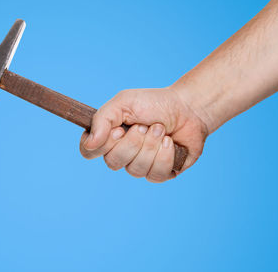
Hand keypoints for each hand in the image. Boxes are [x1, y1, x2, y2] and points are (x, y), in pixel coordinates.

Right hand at [79, 87, 208, 182]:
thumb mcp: (124, 102)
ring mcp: (140, 166)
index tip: (119, 129)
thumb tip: (90, 143)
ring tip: (162, 130)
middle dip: (134, 141)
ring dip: (151, 145)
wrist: (188, 108)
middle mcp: (121, 154)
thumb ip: (102, 119)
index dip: (103, 144)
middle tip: (146, 125)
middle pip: (113, 162)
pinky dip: (165, 154)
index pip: (89, 151)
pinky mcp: (160, 173)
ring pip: (135, 169)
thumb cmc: (155, 103)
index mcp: (108, 137)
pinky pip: (155, 174)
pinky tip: (171, 143)